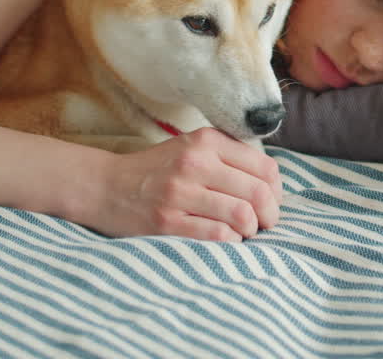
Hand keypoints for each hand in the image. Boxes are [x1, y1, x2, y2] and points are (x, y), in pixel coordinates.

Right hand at [86, 128, 281, 240]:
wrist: (105, 186)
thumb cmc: (157, 170)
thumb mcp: (191, 147)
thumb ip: (229, 156)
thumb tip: (272, 183)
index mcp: (206, 141)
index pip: (264, 167)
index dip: (277, 191)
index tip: (271, 202)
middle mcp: (194, 162)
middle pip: (258, 192)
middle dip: (270, 215)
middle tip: (265, 223)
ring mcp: (180, 193)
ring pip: (242, 215)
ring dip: (251, 230)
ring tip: (245, 232)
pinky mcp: (167, 222)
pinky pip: (217, 236)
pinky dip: (230, 241)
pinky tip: (225, 239)